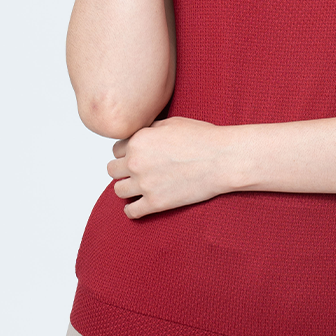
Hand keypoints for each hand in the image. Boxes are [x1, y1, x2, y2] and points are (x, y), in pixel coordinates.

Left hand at [107, 116, 233, 218]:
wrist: (223, 159)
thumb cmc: (203, 138)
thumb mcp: (172, 123)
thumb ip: (149, 129)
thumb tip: (140, 135)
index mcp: (138, 140)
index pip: (116, 149)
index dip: (128, 151)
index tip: (139, 155)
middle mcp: (136, 162)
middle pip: (112, 170)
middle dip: (123, 169)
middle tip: (138, 170)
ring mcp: (145, 184)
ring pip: (118, 190)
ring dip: (127, 188)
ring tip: (141, 186)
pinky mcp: (156, 203)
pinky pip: (131, 212)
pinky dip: (133, 210)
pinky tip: (141, 204)